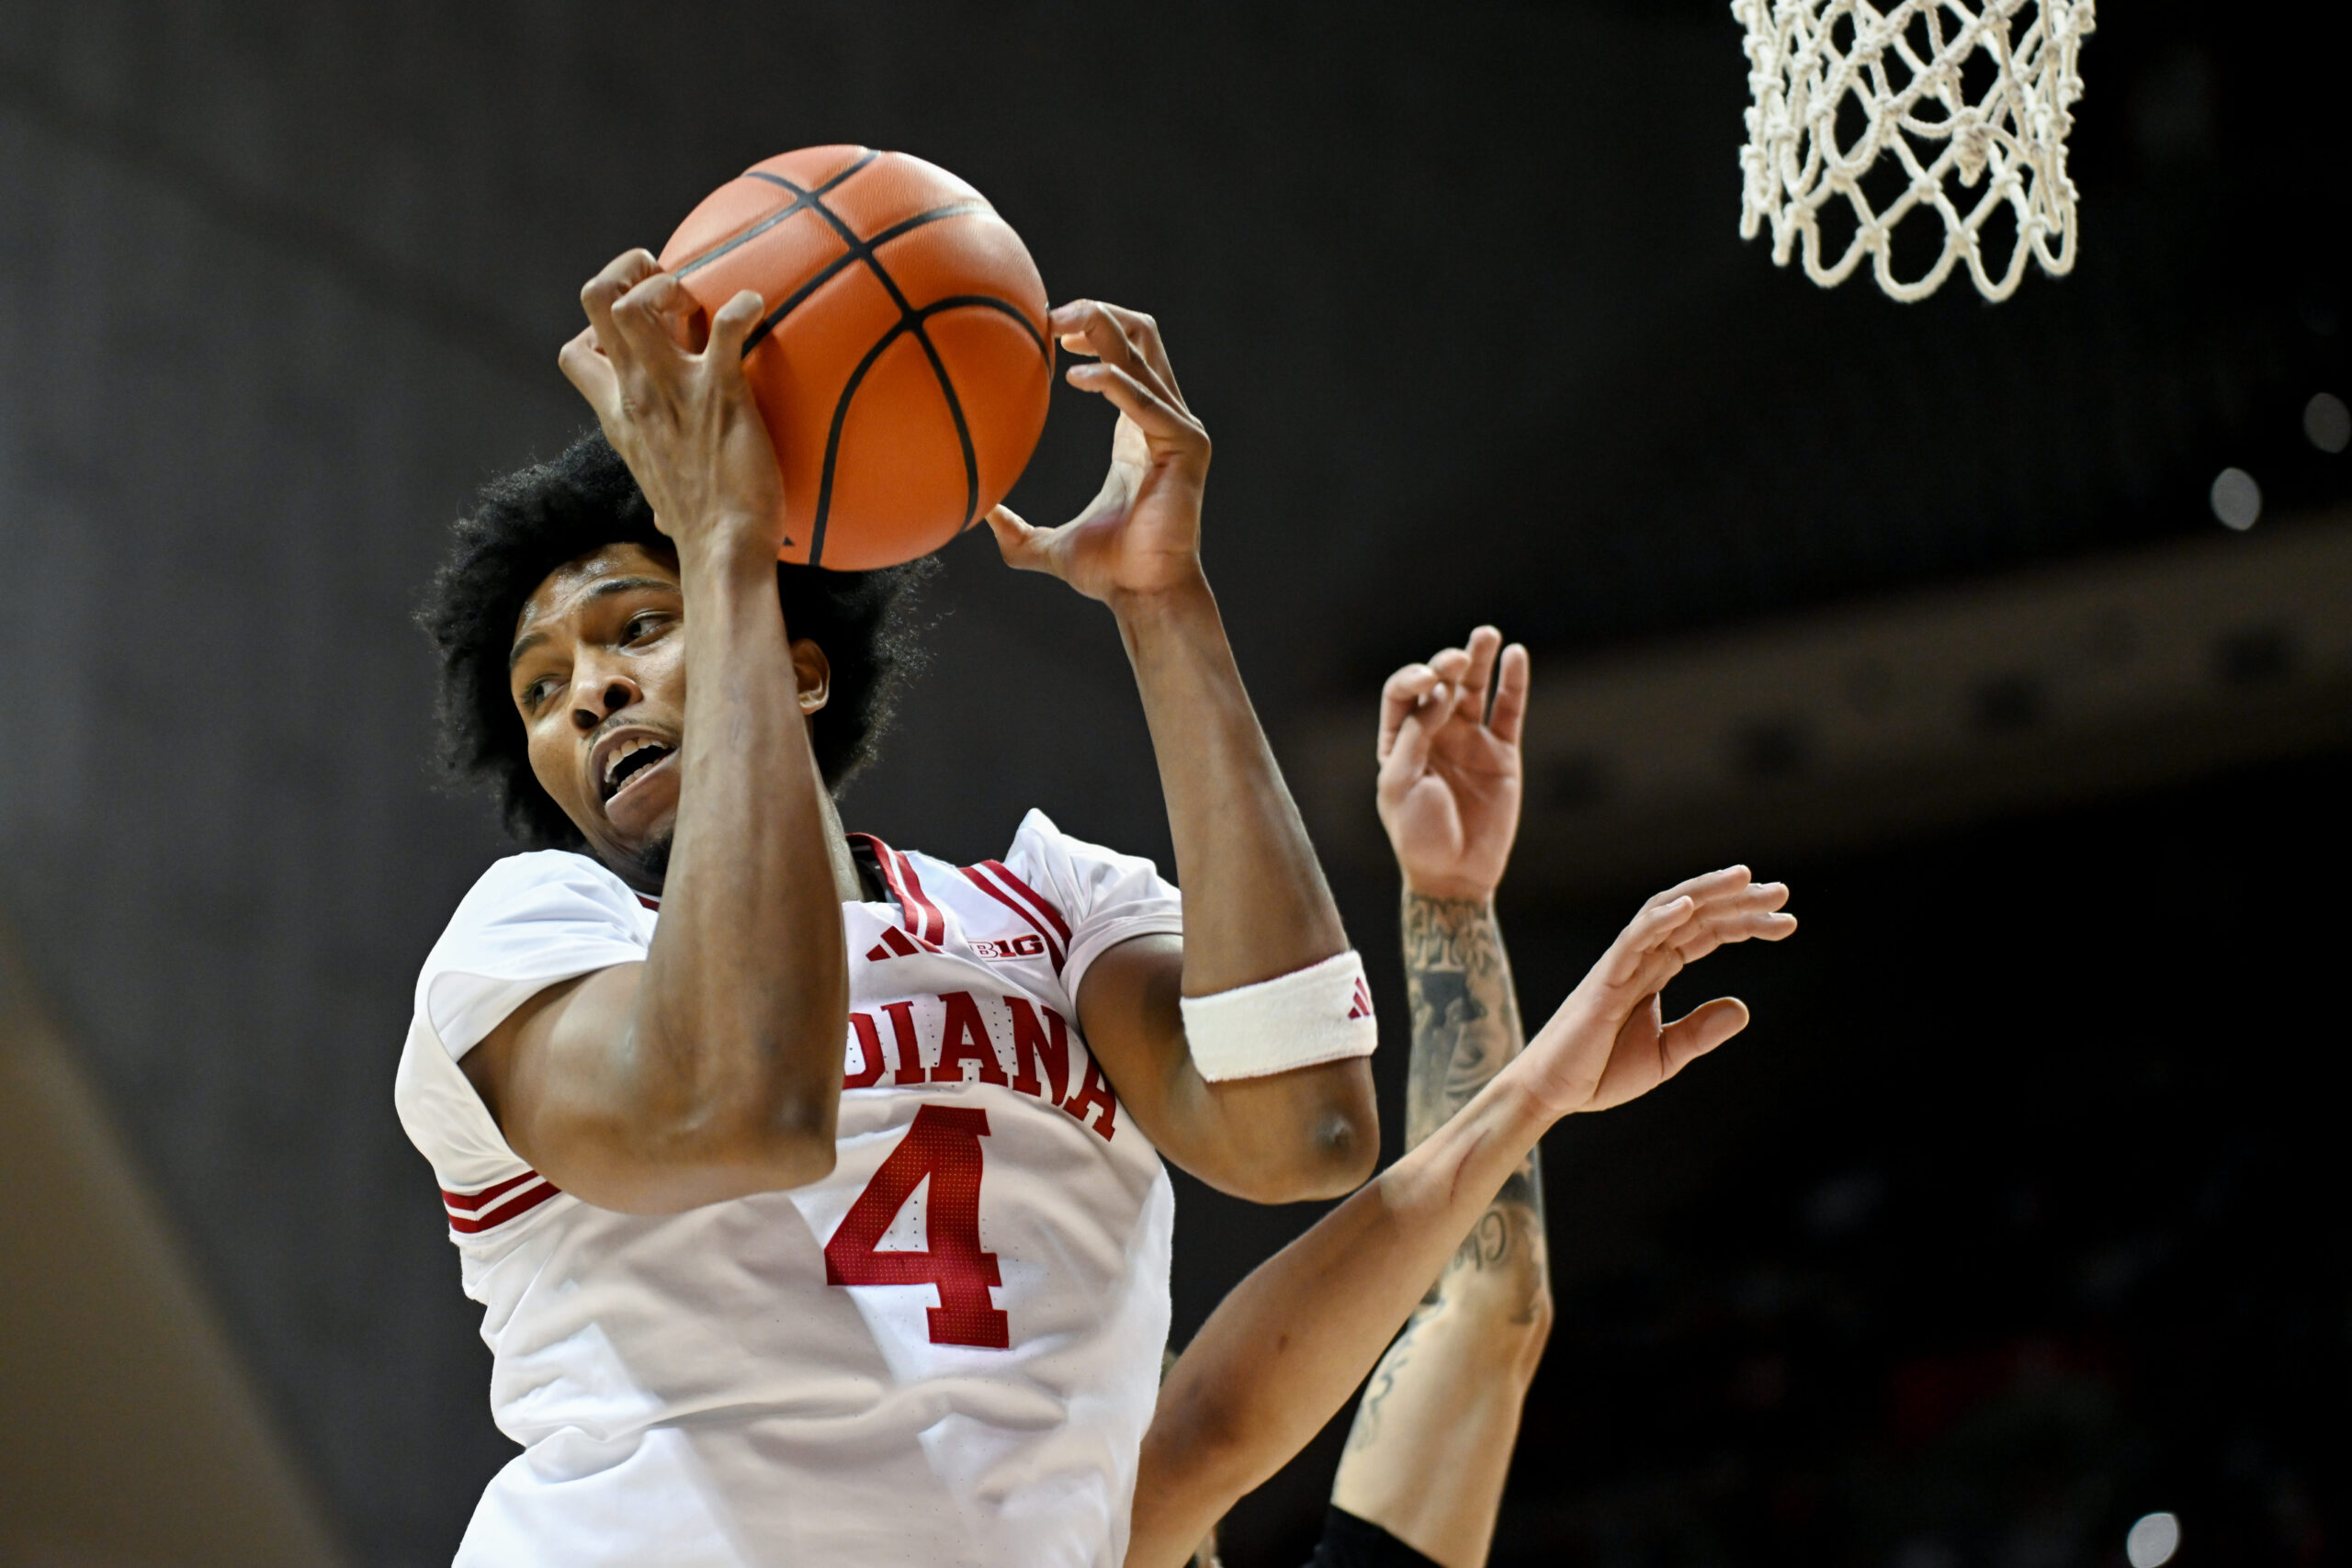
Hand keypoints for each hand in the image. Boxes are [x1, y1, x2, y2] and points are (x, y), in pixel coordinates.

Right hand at [558, 250, 779, 560]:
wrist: (722, 555)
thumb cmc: (704, 528)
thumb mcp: (662, 494)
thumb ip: (660, 481)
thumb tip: (663, 515)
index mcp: (617, 413)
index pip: (576, 351)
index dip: (602, 323)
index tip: (644, 328)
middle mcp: (633, 394)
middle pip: (595, 300)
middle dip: (628, 270)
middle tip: (671, 284)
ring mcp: (670, 392)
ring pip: (632, 304)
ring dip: (668, 284)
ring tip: (701, 299)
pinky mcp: (717, 395)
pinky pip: (724, 328)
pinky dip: (742, 307)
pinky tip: (757, 308)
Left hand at [986, 301, 1210, 606]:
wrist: (1144, 596)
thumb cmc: (1109, 572)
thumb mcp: (1047, 545)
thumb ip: (1014, 530)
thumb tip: (977, 518)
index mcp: (1140, 430)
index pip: (1127, 356)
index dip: (1092, 331)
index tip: (1049, 327)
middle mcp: (1165, 420)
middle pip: (1141, 337)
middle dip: (1098, 314)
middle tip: (1050, 313)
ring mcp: (1179, 429)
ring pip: (1145, 354)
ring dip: (1102, 329)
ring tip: (1058, 324)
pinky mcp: (1185, 445)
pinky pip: (1145, 398)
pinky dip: (1111, 381)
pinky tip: (1074, 378)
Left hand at [1376, 627, 1528, 900]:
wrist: (1455, 874)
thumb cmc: (1418, 834)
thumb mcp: (1400, 785)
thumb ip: (1414, 737)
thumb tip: (1440, 693)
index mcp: (1399, 740)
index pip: (1403, 693)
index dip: (1414, 679)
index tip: (1429, 684)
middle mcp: (1434, 734)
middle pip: (1439, 683)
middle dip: (1446, 664)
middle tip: (1457, 660)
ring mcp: (1470, 741)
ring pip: (1474, 690)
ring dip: (1479, 660)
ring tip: (1487, 634)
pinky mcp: (1502, 753)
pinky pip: (1509, 712)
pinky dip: (1513, 684)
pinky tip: (1516, 656)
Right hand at [1513, 867, 1795, 1119]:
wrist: (1553, 1091)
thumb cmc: (1599, 1070)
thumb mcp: (1665, 1054)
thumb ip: (1700, 1030)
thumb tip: (1743, 1009)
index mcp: (1655, 970)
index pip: (1706, 933)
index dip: (1745, 923)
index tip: (1786, 922)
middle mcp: (1641, 956)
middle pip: (1695, 914)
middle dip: (1739, 901)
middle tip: (1783, 894)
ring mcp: (1622, 963)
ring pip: (1667, 912)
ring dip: (1707, 892)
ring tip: (1746, 878)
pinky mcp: (1604, 979)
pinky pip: (1633, 939)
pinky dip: (1659, 918)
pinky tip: (1689, 905)